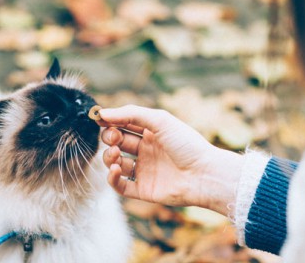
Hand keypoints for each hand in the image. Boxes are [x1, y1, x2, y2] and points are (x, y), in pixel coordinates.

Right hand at [98, 105, 243, 215]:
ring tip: (116, 154)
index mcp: (151, 133)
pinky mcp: (143, 190)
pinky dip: (112, 178)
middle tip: (114, 138)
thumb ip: (130, 114)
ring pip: (115, 163)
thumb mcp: (160, 120)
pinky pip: (120, 185)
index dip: (111, 122)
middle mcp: (146, 151)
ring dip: (109, 157)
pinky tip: (116, 169)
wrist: (204, 174)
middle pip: (117, 143)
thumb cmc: (187, 144)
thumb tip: (103, 114)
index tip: (100, 119)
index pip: (124, 125)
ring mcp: (144, 171)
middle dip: (109, 138)